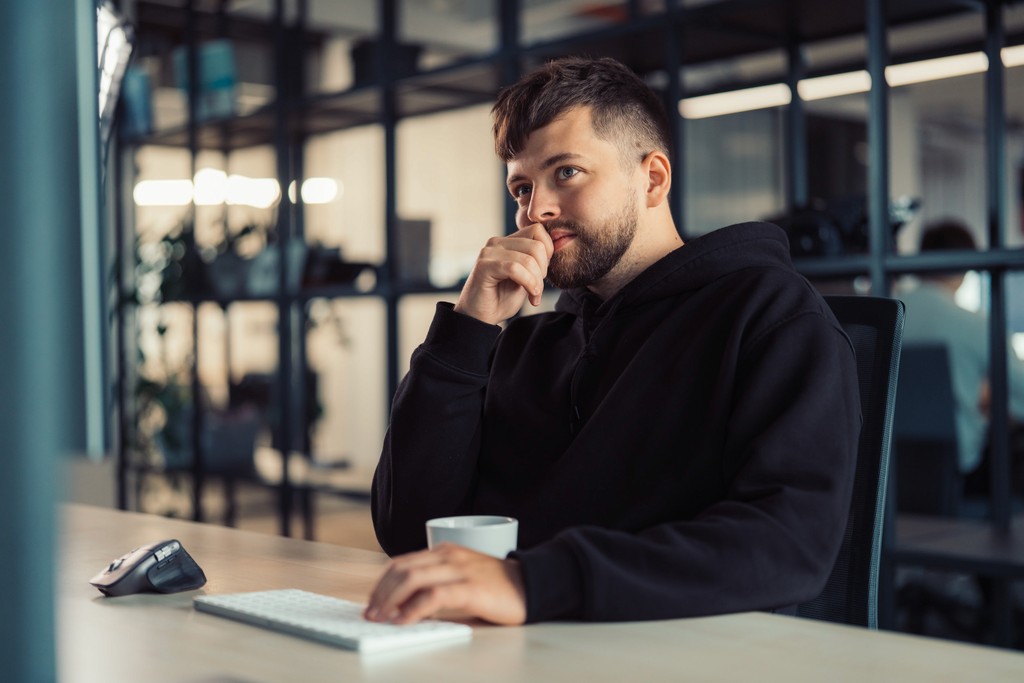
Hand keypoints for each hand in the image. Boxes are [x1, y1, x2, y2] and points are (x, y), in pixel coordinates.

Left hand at [363, 543, 526, 625]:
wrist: (531, 584)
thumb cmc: (496, 586)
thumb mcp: (461, 576)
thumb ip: (437, 583)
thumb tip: (404, 606)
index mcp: (445, 551)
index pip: (401, 563)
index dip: (381, 583)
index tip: (371, 602)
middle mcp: (449, 556)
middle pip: (402, 570)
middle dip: (380, 594)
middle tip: (370, 614)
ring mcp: (460, 570)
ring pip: (412, 579)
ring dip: (390, 601)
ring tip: (380, 619)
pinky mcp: (471, 588)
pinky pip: (434, 596)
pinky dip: (414, 609)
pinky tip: (404, 621)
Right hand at [454, 223, 553, 324]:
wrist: (479, 318)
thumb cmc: (501, 299)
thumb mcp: (526, 277)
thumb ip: (535, 262)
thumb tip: (554, 249)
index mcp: (508, 242)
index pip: (537, 230)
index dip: (548, 252)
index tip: (543, 274)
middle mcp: (497, 242)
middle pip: (536, 245)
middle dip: (543, 270)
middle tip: (537, 289)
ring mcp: (489, 252)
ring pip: (528, 258)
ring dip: (536, 281)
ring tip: (534, 295)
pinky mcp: (484, 265)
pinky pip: (515, 268)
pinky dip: (528, 283)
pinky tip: (530, 297)